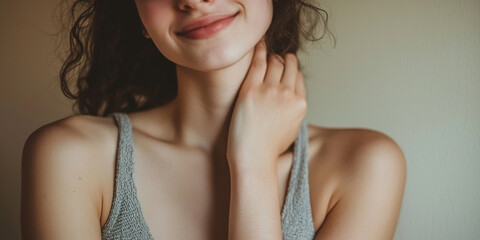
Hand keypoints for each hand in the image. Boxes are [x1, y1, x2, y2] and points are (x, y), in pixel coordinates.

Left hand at [226, 37, 306, 171]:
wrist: (253, 158)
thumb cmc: (268, 149)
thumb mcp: (292, 130)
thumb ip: (294, 111)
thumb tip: (291, 101)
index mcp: (300, 104)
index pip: (298, 78)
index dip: (291, 70)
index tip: (285, 67)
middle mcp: (288, 94)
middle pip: (289, 66)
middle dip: (284, 59)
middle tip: (276, 56)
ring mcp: (270, 90)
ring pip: (275, 62)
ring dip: (272, 55)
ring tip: (267, 51)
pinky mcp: (251, 89)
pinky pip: (258, 62)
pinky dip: (260, 50)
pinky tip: (259, 43)